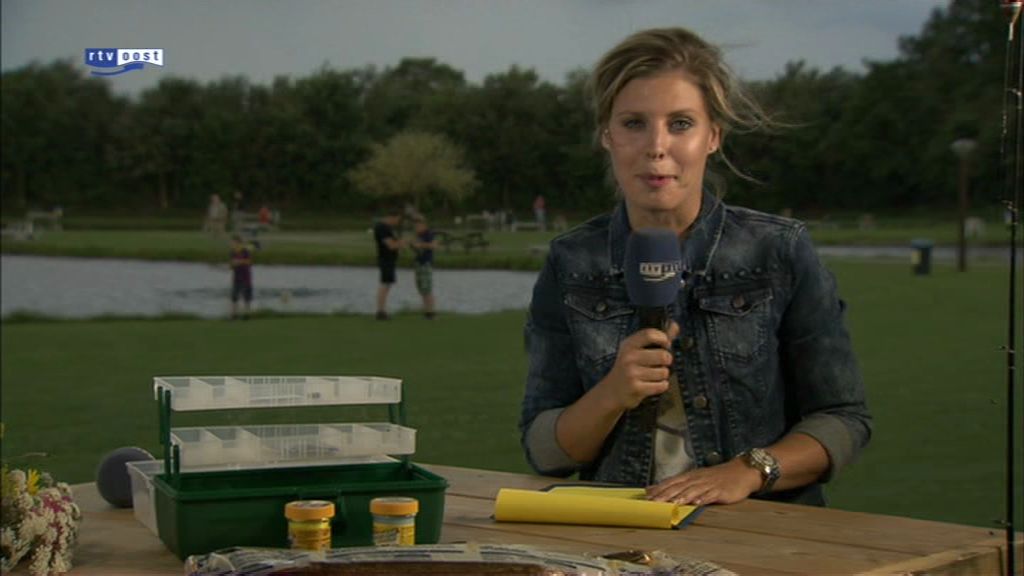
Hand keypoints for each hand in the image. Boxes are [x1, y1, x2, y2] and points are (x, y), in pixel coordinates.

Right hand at [596, 321, 679, 410]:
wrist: (611, 392)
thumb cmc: (628, 369)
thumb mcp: (636, 351)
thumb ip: (656, 338)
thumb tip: (675, 325)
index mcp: (628, 345)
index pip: (650, 334)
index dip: (663, 338)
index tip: (666, 344)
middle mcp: (629, 357)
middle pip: (663, 355)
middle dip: (667, 361)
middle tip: (659, 364)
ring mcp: (631, 373)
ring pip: (664, 372)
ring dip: (663, 376)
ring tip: (653, 376)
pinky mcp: (636, 388)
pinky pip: (661, 385)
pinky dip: (661, 386)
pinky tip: (652, 385)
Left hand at [645, 458, 761, 505]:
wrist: (742, 471)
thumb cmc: (716, 477)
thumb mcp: (695, 478)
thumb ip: (676, 484)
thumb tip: (654, 489)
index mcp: (690, 476)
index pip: (670, 482)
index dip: (658, 490)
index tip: (646, 498)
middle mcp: (697, 479)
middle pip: (678, 487)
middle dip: (665, 495)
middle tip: (653, 503)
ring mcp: (709, 484)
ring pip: (693, 491)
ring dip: (682, 497)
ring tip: (672, 503)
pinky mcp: (721, 491)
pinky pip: (711, 495)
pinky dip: (703, 498)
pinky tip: (697, 503)